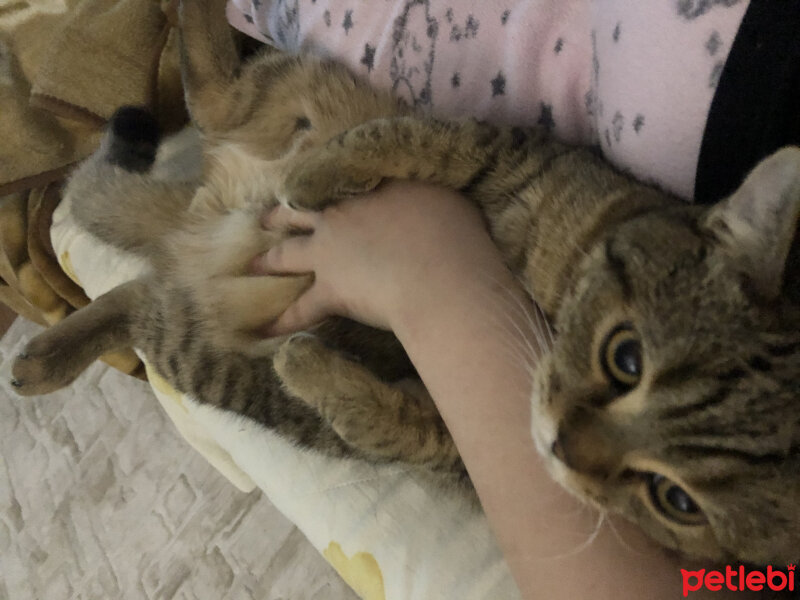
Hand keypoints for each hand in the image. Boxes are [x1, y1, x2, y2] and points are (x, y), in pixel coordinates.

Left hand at [251, 180, 507, 334]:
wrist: (440, 272)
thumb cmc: (455, 233)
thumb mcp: (447, 196)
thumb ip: (429, 193)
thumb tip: (429, 196)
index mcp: (370, 188)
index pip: (340, 180)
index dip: (326, 183)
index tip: (315, 185)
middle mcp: (342, 214)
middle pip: (301, 210)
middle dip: (281, 214)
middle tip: (265, 219)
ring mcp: (330, 252)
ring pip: (289, 253)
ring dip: (268, 260)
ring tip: (250, 264)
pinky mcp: (330, 290)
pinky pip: (300, 310)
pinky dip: (281, 322)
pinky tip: (262, 330)